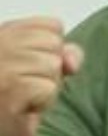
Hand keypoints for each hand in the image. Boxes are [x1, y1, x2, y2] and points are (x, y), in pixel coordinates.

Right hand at [0, 18, 82, 135]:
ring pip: (52, 66)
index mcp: (0, 33)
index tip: (29, 69)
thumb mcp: (39, 68)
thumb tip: (72, 57)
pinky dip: (42, 103)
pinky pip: (48, 88)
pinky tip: (20, 110)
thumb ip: (59, 52)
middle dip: (49, 70)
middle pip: (53, 44)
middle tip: (24, 87)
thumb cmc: (15, 103)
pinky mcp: (6, 89)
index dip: (51, 51)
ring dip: (45, 88)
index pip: (51, 25)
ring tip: (21, 99)